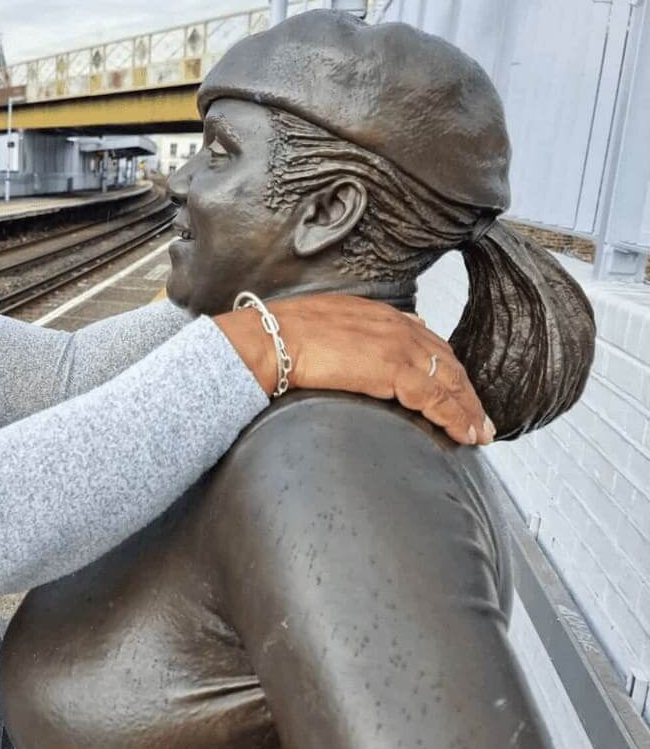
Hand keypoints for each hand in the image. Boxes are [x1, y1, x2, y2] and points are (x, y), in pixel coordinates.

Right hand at [213, 295, 493, 445]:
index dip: (444, 367)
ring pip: (450, 380)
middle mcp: (395, 325)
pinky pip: (438, 398)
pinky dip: (458, 417)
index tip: (453, 387)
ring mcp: (398, 346)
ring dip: (468, 409)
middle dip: (465, 391)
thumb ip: (346, 339)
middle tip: (478, 417)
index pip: (425, 342)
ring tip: (479, 433)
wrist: (269, 339)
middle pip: (446, 360)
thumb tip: (349, 356)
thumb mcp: (322, 328)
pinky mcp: (396, 370)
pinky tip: (466, 433)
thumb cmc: (280, 337)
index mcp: (377, 315)